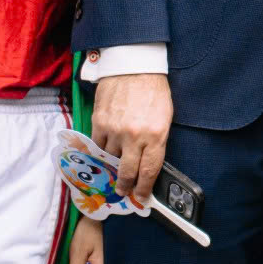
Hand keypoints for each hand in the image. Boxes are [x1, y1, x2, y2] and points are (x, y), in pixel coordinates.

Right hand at [92, 71, 172, 208]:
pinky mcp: (100, 122)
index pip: (149, 171)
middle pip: (126, 172)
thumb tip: (147, 164)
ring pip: (109, 159)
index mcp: (156, 135)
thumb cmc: (153, 91)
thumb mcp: (165, 118)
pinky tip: (103, 153)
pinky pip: (97, 145)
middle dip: (125, 186)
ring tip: (113, 170)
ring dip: (111, 166)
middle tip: (123, 191)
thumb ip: (156, 141)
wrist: (134, 66)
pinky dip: (100, 151)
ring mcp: (115, 130)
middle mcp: (134, 136)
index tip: (142, 197)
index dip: (144, 189)